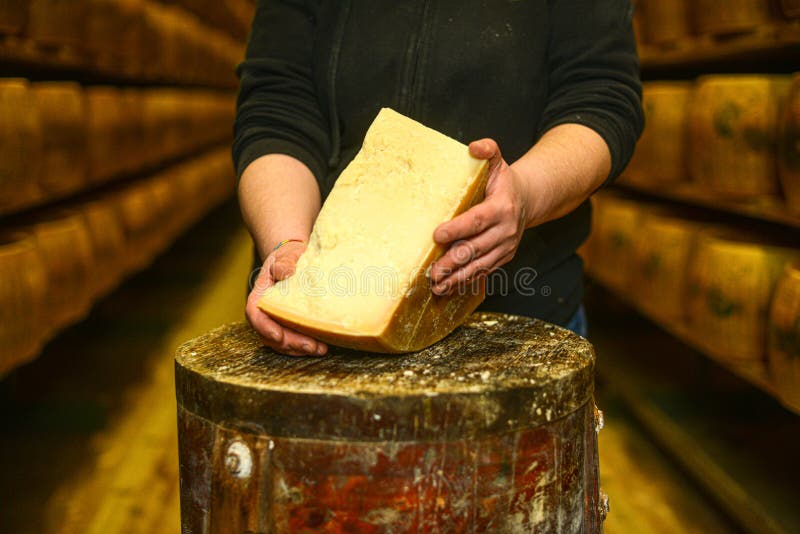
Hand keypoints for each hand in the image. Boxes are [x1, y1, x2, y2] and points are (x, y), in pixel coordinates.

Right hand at [246, 241, 327, 355]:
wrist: (296, 260)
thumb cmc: (290, 256)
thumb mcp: (287, 255)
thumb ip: (284, 263)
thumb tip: (285, 272)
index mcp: (261, 293)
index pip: (255, 312)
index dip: (264, 326)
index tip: (278, 335)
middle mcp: (265, 311)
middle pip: (270, 333)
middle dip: (290, 343)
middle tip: (311, 346)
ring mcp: (276, 321)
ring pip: (281, 342)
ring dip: (299, 349)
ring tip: (320, 349)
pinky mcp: (289, 326)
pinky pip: (292, 341)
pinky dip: (304, 347)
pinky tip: (321, 347)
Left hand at [429, 139, 529, 294]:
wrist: (528, 201)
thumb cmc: (504, 182)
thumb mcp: (498, 163)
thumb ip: (488, 150)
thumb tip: (473, 146)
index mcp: (502, 208)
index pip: (477, 220)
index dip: (458, 228)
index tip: (437, 235)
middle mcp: (505, 231)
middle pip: (476, 248)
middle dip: (453, 261)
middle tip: (432, 271)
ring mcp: (505, 247)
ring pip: (479, 265)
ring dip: (457, 278)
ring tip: (437, 286)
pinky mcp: (503, 258)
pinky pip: (483, 272)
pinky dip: (466, 282)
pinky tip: (449, 290)